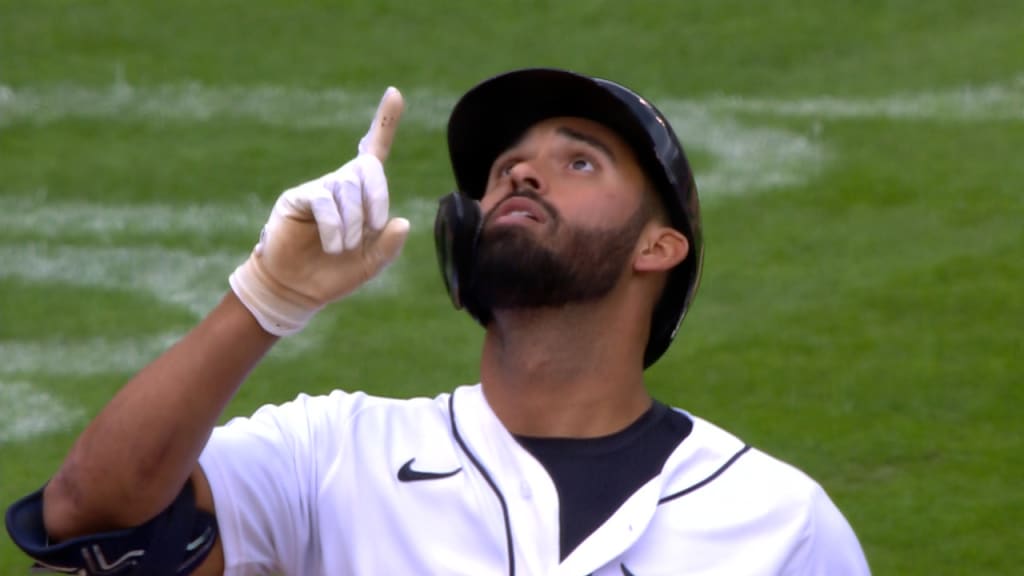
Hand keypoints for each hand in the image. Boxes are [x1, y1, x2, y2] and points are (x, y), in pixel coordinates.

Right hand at [229, 87, 409, 335]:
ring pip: (346, 188)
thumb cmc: (334, 274)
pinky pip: (323, 198)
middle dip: (377, 196)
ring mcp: (318, 190)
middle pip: (367, 169)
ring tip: (344, 248)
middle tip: (374, 227)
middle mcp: (340, 185)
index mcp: (362, 196)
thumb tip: (403, 222)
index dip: (385, 122)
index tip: (395, 93)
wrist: (296, 291)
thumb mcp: (370, 264)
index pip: (374, 152)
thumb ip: (388, 245)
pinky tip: (334, 244)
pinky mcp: (297, 198)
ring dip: (353, 223)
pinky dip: (335, 224)